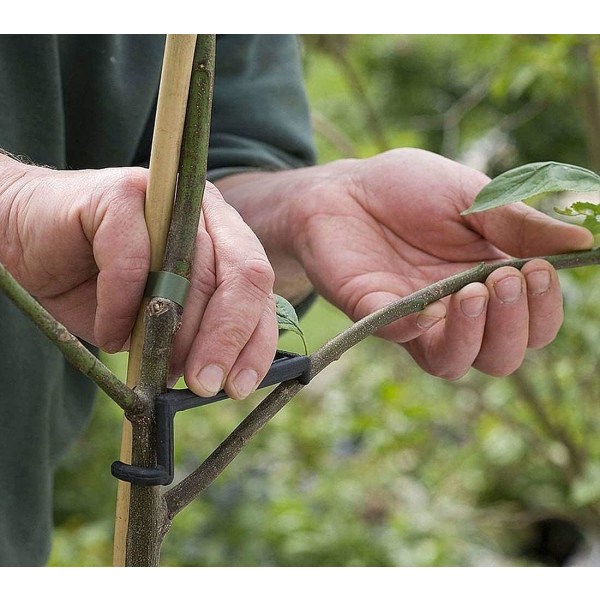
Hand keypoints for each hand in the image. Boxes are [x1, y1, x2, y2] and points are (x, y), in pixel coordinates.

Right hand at [0, 155, 277, 398]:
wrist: (26, 239)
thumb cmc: (97, 283)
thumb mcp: (154, 321)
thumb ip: (189, 337)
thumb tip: (214, 379)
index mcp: (224, 238)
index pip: (258, 289)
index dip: (254, 341)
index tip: (237, 387)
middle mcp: (204, 212)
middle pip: (241, 277)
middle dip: (223, 341)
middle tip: (201, 385)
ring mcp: (166, 198)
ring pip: (191, 272)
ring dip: (172, 333)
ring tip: (148, 362)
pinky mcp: (120, 194)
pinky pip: (132, 263)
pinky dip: (120, 308)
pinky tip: (109, 331)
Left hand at [219, 148, 592, 378]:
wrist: (347, 187)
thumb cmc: (410, 189)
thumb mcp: (473, 196)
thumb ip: (519, 224)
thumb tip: (583, 242)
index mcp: (490, 283)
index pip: (534, 324)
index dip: (544, 310)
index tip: (539, 270)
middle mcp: (456, 312)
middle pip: (501, 356)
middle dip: (514, 326)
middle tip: (505, 277)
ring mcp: (414, 318)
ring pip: (454, 363)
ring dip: (474, 336)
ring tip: (473, 291)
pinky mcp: (372, 313)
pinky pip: (397, 337)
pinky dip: (415, 327)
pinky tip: (428, 302)